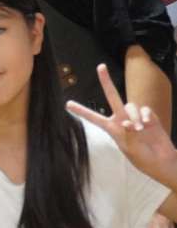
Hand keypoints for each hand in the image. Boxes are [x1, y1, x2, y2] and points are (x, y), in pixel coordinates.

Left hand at [66, 64, 176, 186]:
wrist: (161, 161)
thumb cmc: (142, 158)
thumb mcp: (129, 149)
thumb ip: (126, 134)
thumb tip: (127, 123)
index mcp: (112, 128)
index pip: (94, 118)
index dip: (81, 111)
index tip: (67, 103)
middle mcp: (122, 119)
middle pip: (112, 97)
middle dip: (106, 81)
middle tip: (100, 66)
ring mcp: (136, 117)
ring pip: (130, 105)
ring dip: (134, 116)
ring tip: (138, 129)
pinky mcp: (150, 116)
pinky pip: (145, 109)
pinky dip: (145, 115)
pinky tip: (147, 125)